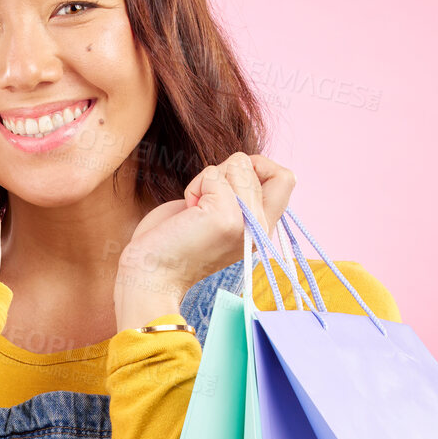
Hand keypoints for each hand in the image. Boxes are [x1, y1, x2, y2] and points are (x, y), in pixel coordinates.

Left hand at [115, 153, 296, 326]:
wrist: (151, 275)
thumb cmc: (175, 241)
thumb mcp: (220, 214)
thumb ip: (240, 195)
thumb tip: (247, 163)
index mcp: (261, 230)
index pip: (286, 178)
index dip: (258, 166)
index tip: (229, 184)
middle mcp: (261, 229)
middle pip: (256, 164)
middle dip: (224, 172)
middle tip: (204, 203)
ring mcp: (247, 223)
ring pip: (238, 163)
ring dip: (207, 179)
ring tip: (195, 210)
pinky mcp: (226, 217)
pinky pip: (213, 174)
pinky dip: (194, 186)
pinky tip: (188, 212)